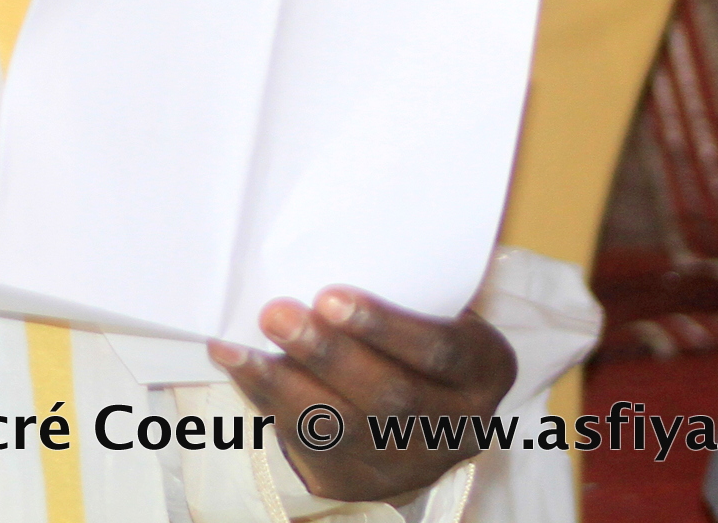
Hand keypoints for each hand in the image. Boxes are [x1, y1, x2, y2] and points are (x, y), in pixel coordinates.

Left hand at [213, 287, 517, 503]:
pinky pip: (309, 440)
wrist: (418, 420)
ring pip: (344, 426)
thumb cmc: (416, 342)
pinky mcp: (359, 476)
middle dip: (327, 355)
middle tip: (278, 314)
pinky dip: (266, 397)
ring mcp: (408, 460)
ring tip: (240, 344)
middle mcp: (455, 423)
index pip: (441, 351)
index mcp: (482, 371)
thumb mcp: (434, 313)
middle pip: (389, 395)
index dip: (386, 328)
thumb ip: (403, 288)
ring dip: (284, 382)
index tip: (331, 296)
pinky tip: (235, 362)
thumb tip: (321, 239)